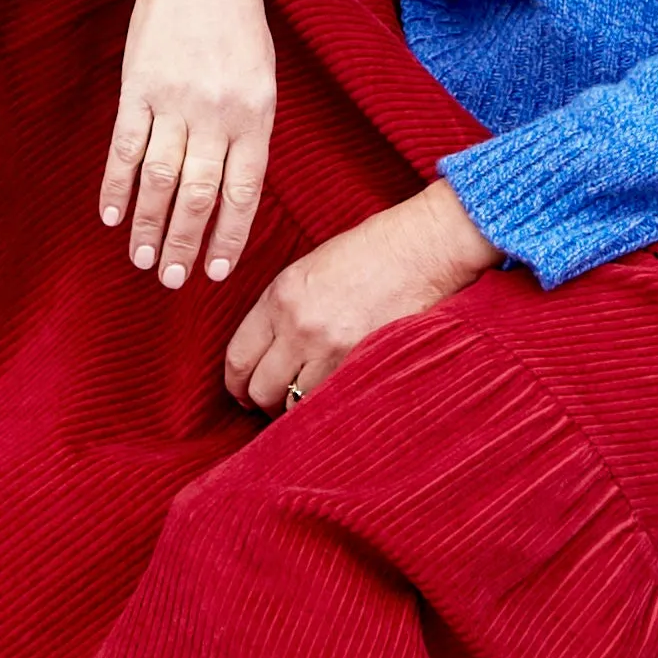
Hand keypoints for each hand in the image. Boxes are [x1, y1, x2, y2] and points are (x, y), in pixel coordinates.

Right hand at [89, 0, 276, 288]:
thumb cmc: (237, 23)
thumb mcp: (261, 75)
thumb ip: (249, 131)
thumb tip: (235, 191)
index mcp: (255, 115)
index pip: (242, 193)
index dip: (227, 236)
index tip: (214, 273)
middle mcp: (217, 114)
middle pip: (198, 195)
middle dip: (183, 243)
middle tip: (170, 279)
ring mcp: (175, 100)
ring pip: (160, 179)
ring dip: (147, 224)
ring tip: (139, 260)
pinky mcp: (139, 86)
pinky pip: (125, 147)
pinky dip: (116, 184)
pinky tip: (109, 215)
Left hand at [223, 181, 498, 413]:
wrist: (421, 248)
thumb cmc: (370, 252)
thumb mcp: (309, 269)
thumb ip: (281, 308)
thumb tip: (265, 349)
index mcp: (280, 296)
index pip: (237, 357)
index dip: (235, 383)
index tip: (241, 391)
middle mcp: (298, 325)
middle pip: (259, 389)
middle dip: (260, 402)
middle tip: (269, 404)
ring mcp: (330, 348)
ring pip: (291, 405)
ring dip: (293, 408)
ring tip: (302, 403)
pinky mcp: (360, 364)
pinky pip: (327, 404)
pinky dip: (324, 408)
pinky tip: (329, 402)